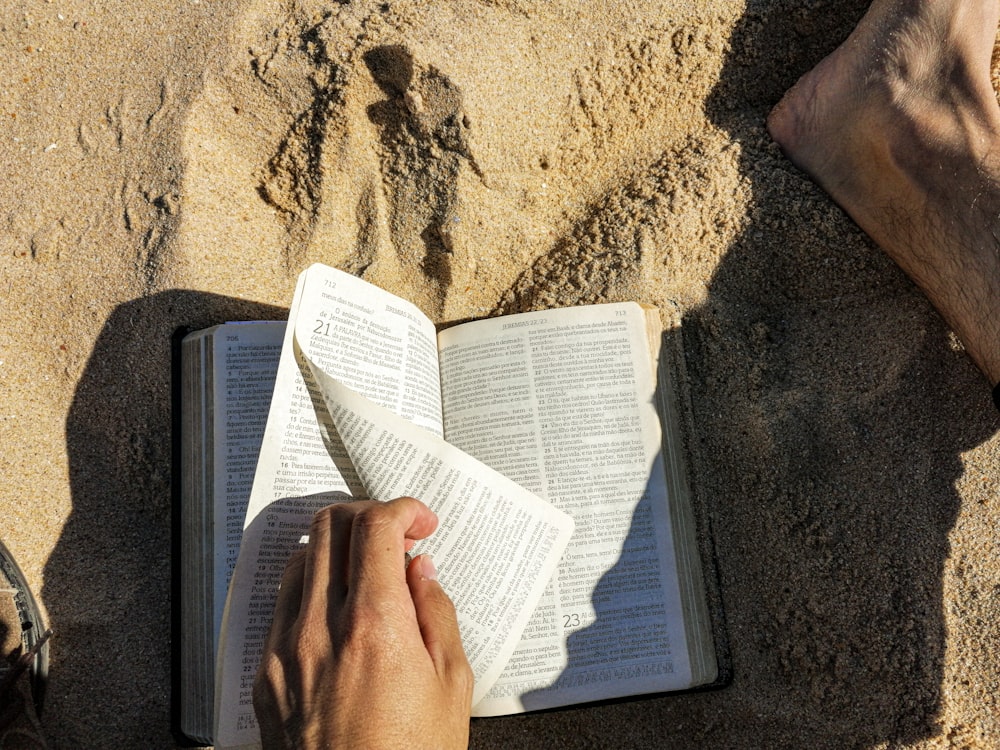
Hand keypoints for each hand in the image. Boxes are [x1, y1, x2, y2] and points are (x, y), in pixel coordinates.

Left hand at [253, 497, 472, 748]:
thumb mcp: (452, 685)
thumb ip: (438, 612)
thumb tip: (420, 570)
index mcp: (376, 626)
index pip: (376, 528)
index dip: (403, 509)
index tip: (420, 521)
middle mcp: (321, 628)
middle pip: (331, 527)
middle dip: (369, 515)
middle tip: (397, 535)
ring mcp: (285, 649)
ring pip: (300, 557)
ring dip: (337, 547)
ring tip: (368, 570)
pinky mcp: (266, 672)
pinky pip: (282, 602)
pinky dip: (311, 585)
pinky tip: (338, 606)